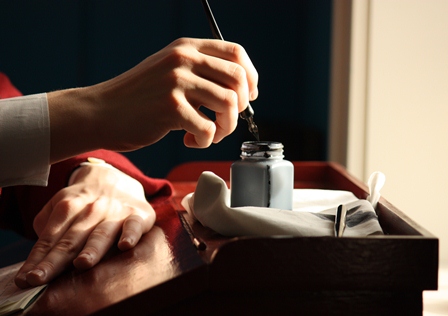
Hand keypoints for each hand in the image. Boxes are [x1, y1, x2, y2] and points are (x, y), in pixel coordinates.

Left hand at [14, 163, 155, 287]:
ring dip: (92, 249)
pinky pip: (134, 225)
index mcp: (67, 207)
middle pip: (71, 240)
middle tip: (41, 278)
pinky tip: (125, 245)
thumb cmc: (85, 203)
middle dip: (55, 260)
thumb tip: (39, 256)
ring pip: (101, 234)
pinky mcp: (137, 215)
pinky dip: (130, 234)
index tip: (27, 279)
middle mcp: (90, 209)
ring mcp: (115, 212)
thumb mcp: (61, 206)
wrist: (116, 178)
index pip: (50, 238)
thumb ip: (48, 227)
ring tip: (82, 264)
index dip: (37, 259)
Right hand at [48, 38, 258, 162]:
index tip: (247, 97)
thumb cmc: (139, 99)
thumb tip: (242, 92)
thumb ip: (202, 74)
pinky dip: (205, 141)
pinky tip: (188, 140)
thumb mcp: (170, 72)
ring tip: (209, 134)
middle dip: (240, 107)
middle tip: (224, 121)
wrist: (101, 113)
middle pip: (238, 79)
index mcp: (186, 48)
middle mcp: (183, 59)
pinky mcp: (170, 107)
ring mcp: (176, 81)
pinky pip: (209, 129)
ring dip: (225, 127)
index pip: (236, 52)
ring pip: (229, 104)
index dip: (250, 77)